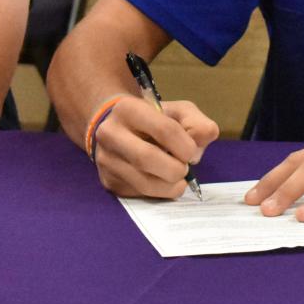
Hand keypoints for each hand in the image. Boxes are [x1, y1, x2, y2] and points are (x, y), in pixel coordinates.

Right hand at [92, 96, 218, 197]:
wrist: (122, 129)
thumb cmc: (156, 119)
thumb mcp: (180, 112)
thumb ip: (197, 124)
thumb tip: (196, 150)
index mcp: (129, 109)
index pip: (164, 129)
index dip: (185, 145)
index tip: (192, 152)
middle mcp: (110, 134)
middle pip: (147, 158)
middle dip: (176, 169)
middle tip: (185, 168)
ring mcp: (106, 159)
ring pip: (143, 182)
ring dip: (170, 186)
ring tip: (178, 179)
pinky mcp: (108, 181)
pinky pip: (138, 194)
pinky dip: (159, 193)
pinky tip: (163, 182)